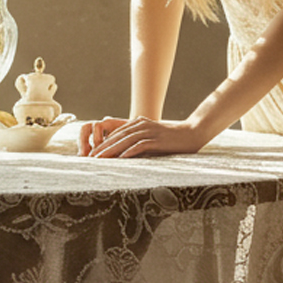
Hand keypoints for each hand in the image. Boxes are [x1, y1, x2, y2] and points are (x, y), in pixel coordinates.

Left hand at [83, 116, 206, 158]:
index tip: (92, 153)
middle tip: (90, 158)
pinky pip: (142, 145)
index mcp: (138, 123)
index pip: (116, 133)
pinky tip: (122, 158)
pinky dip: (131, 151)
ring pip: (126, 140)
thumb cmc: (171, 138)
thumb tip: (123, 151)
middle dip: (103, 147)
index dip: (103, 143)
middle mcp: (142, 125)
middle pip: (118, 137)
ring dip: (112, 150)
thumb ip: (138, 139)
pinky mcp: (158, 140)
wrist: (192, 133)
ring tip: (101, 159)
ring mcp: (150, 132)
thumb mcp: (152, 136)